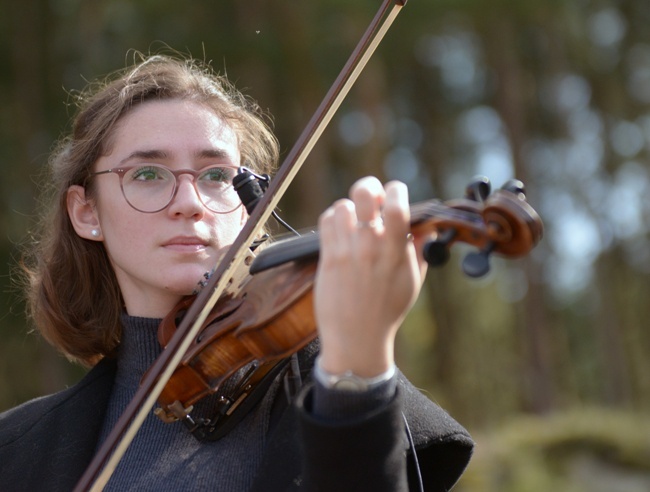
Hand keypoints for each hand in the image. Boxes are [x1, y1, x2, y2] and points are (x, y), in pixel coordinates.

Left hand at [314, 177, 427, 377]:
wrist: (357, 338)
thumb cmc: (387, 311)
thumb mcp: (412, 282)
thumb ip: (421, 251)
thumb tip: (428, 226)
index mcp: (396, 253)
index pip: (397, 206)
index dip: (396, 190)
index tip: (394, 194)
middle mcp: (371, 248)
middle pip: (364, 195)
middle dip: (369, 187)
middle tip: (371, 199)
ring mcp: (347, 252)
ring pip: (342, 206)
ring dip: (349, 209)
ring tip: (354, 222)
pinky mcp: (328, 259)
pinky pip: (326, 222)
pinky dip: (333, 220)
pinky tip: (340, 230)